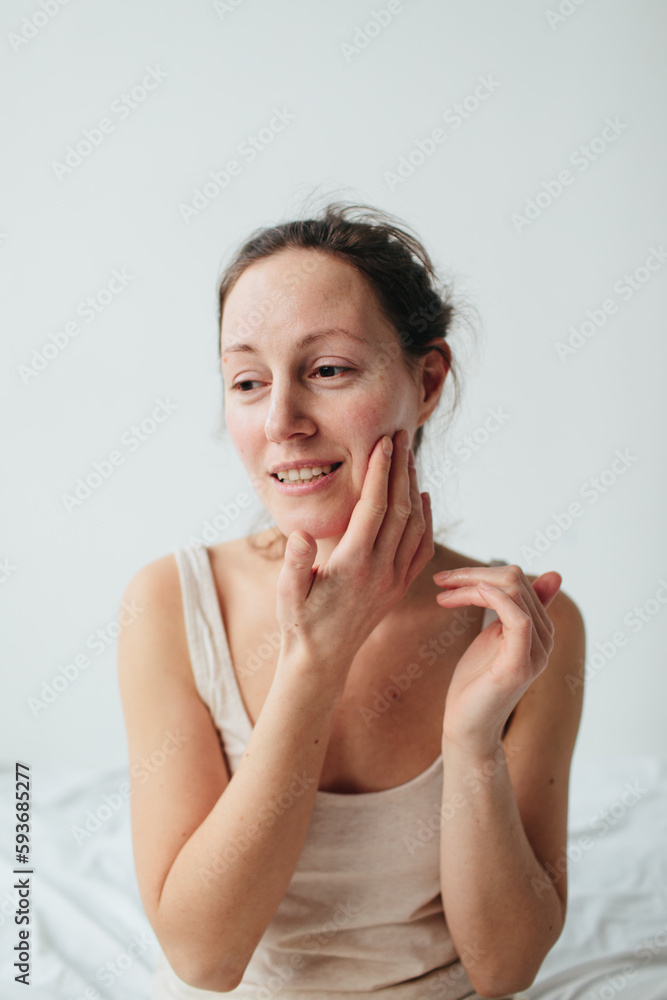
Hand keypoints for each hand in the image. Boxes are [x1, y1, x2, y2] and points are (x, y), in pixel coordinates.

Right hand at [275, 428, 433, 684]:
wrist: (322, 660)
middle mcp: (381, 570)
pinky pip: (422, 547)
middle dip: (401, 469)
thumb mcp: (287, 594)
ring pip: (415, 525)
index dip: (380, 472)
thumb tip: (299, 534)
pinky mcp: (400, 587)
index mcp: (353, 565)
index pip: (373, 508)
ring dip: (414, 488)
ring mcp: (394, 579)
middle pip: (400, 509)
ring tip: (410, 458)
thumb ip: (293, 563)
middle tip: (401, 435)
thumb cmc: (299, 623)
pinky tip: (422, 498)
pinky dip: (426, 518)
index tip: (384, 442)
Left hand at [433, 564, 561, 748]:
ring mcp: (536, 652)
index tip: (447, 578)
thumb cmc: (476, 682)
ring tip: (444, 591)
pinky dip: (495, 598)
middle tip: (441, 581)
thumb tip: (549, 575)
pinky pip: (519, 619)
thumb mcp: (493, 636)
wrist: (467, 725)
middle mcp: (545, 639)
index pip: (517, 581)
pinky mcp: (520, 664)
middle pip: (515, 581)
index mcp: (539, 629)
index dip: (481, 572)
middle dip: (472, 574)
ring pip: (513, 592)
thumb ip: (511, 609)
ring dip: (472, 583)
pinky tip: (470, 592)